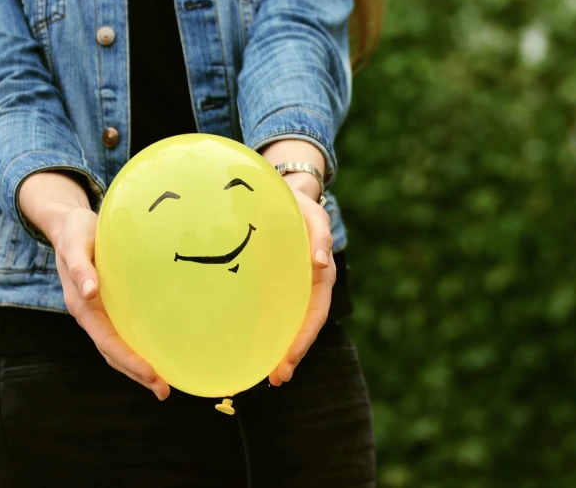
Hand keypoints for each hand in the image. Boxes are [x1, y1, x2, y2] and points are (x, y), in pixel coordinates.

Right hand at [19, 173, 169, 399]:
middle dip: (138, 374)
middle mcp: (91, 315)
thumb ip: (81, 267)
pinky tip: (157, 354)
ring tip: (163, 384)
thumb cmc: (76, 232)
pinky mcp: (108, 306)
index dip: (129, 360)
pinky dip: (137, 348)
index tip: (152, 374)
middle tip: (165, 390)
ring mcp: (99, 313)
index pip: (108, 341)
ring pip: (118, 348)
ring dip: (138, 368)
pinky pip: (123, 333)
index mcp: (82, 306)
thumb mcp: (76, 244)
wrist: (68, 224)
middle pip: (114, 353)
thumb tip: (89, 291)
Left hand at [261, 140, 335, 385]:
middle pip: (303, 327)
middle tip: (276, 379)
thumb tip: (321, 261)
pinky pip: (276, 312)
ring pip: (290, 324)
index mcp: (319, 275)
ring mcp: (292, 288)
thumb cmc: (298, 204)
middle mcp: (307, 286)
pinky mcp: (276, 285)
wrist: (285, 195)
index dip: (303, 339)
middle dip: (292, 354)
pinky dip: (269, 331)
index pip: (315, 313)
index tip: (287, 361)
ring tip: (269, 376)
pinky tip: (254, 347)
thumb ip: (319, 235)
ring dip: (282, 350)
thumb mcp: (312, 215)